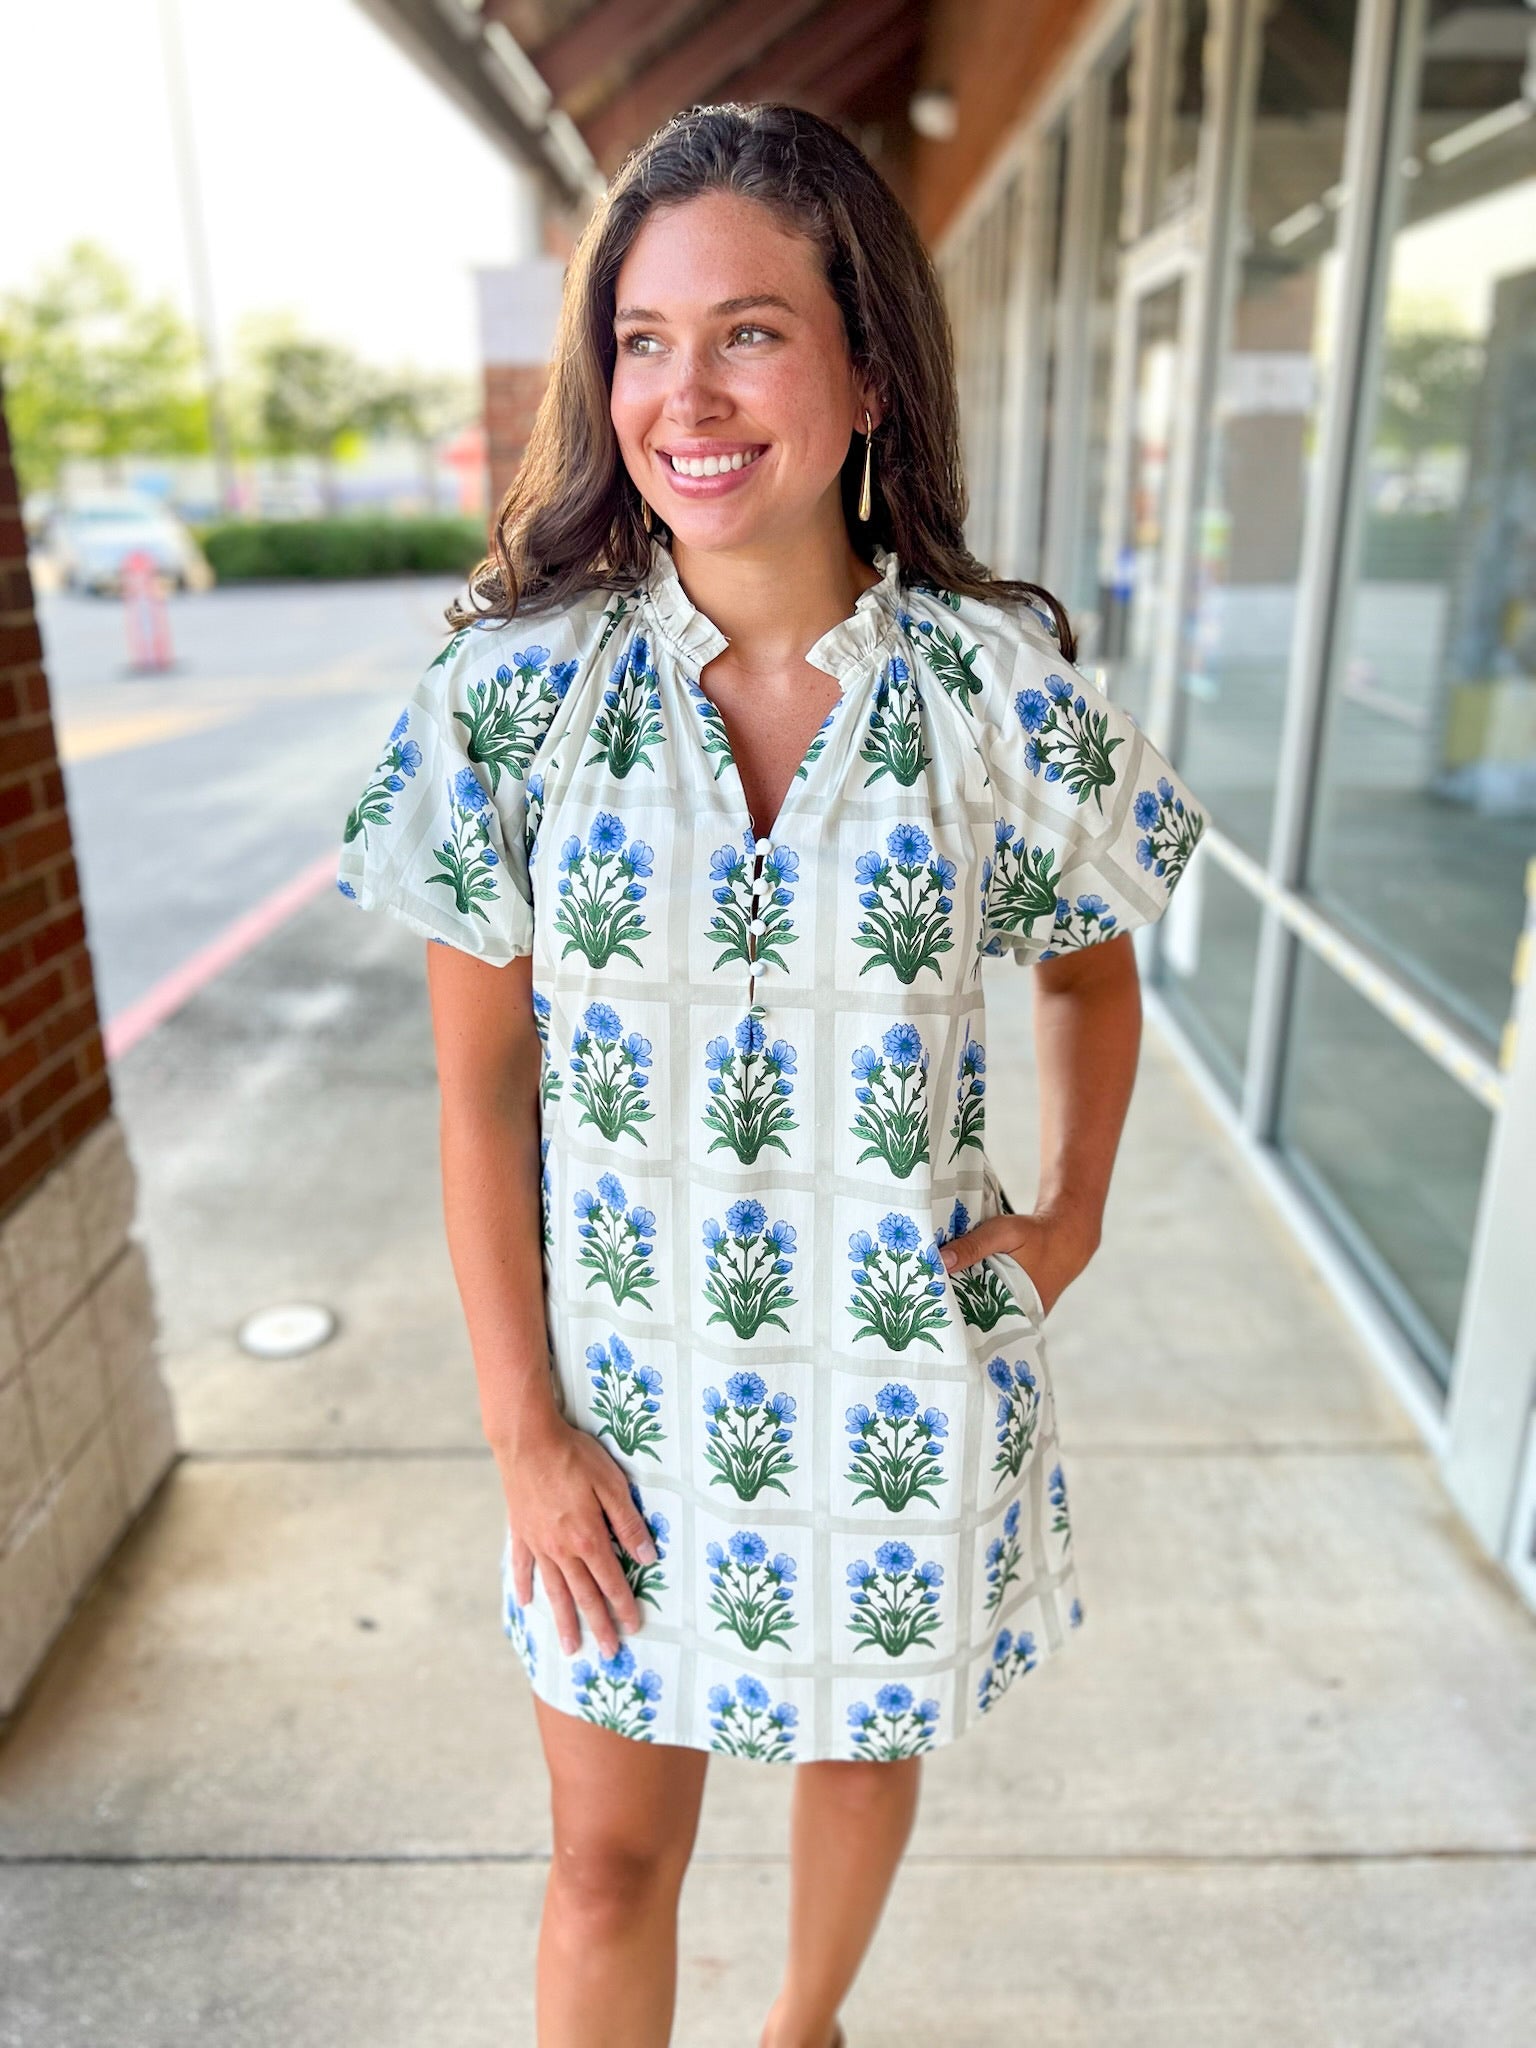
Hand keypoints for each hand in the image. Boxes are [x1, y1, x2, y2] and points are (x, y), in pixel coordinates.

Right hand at [493, 1415, 657, 1659]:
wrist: (527, 1440)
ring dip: (563, 1620)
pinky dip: (524, 1586)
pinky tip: (527, 1604)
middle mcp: (562, 1549)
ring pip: (554, 1590)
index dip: (624, 1606)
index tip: (634, 1628)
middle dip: (599, 1625)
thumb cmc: (575, 1457)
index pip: (611, 1582)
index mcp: (588, 1539)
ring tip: (570, 1648)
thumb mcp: (612, 1485)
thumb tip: (647, 1558)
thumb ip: (629, 1524)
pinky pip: (522, 1566)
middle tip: (610, 1653)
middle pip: (583, 1595)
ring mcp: (538, 1543)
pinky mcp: (520, 1531)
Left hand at [937, 1205, 1097, 1319]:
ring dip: (960, 1306)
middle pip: (974, 1322)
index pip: (972, 1323)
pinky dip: (972, 1299)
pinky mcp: (1014, 1307)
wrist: (1066, 1238)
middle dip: (950, 1313)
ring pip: (980, 1316)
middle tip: (918, 1304)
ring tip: (927, 1299)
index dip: (948, 1316)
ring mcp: (1016, 1316)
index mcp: (1014, 1309)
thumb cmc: (1034, 1236)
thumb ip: (973, 1246)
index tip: (922, 1308)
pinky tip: (950, 1290)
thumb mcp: (1003, 1233)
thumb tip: (939, 1260)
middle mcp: (1016, 1320)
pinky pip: (987, 1307)